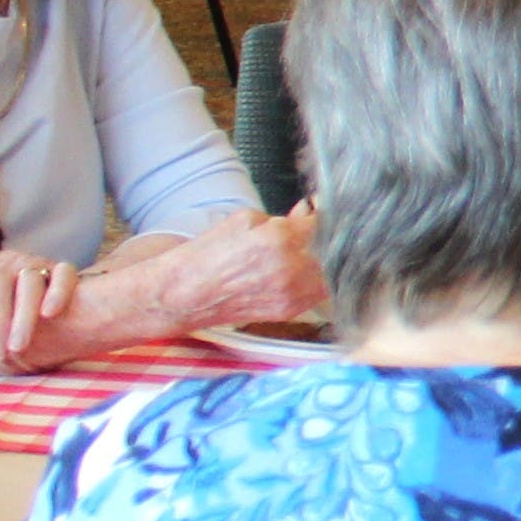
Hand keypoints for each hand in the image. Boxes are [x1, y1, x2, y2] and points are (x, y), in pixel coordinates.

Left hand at [0, 249, 83, 373]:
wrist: (56, 320)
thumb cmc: (6, 319)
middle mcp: (6, 260)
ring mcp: (37, 263)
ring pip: (29, 282)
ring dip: (23, 317)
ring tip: (19, 346)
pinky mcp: (65, 271)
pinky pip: (63, 275)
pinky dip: (56, 293)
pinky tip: (50, 314)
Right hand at [168, 212, 325, 335]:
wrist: (184, 294)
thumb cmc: (208, 255)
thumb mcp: (244, 221)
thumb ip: (284, 217)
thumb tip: (307, 212)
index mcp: (279, 240)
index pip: (324, 223)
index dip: (327, 213)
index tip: (324, 209)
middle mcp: (291, 269)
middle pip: (335, 249)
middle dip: (331, 236)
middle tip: (321, 228)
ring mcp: (293, 294)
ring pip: (332, 272)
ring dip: (330, 259)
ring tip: (313, 249)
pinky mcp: (290, 311)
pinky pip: (320, 291)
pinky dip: (320, 278)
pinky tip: (308, 269)